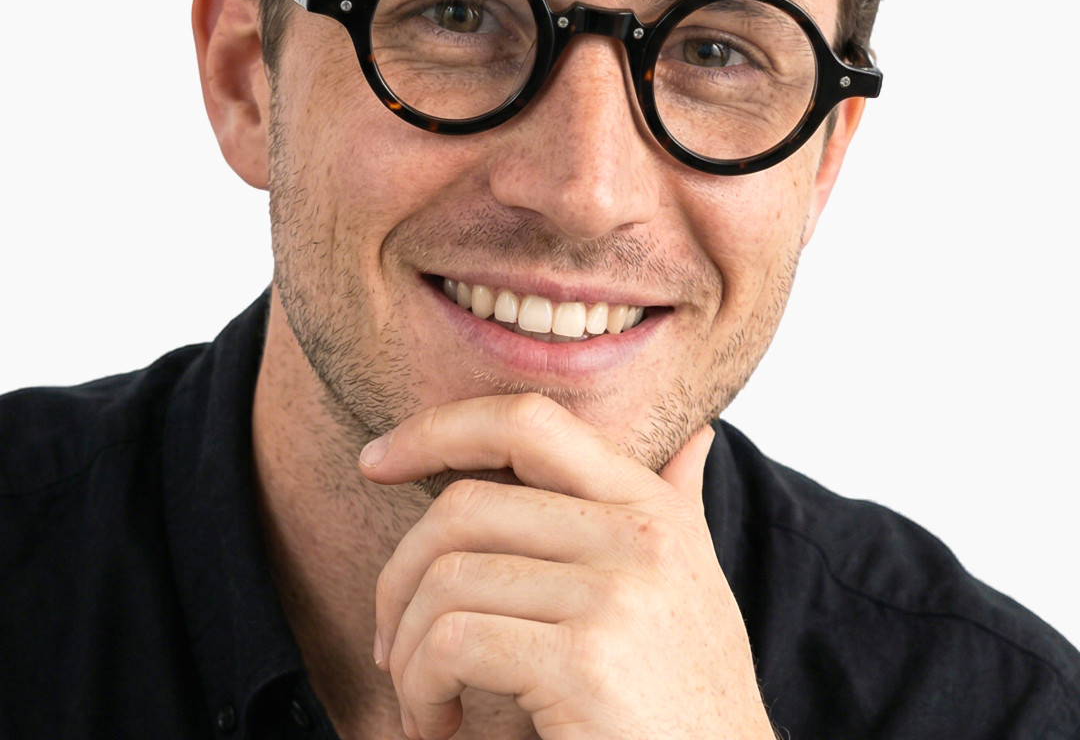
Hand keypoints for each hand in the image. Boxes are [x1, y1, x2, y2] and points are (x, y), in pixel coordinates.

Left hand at [358, 393, 773, 739]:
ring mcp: (616, 594)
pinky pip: (453, 644)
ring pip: (447, 578)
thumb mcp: (695, 584)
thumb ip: (680, 504)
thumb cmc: (691, 696)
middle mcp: (638, 534)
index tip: (377, 460)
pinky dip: (420, 687)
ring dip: (407, 651)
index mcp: (649, 504)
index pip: (526, 421)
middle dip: (400, 575)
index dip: (438, 427)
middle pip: (464, 507)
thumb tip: (694, 439)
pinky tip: (440, 724)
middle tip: (393, 641)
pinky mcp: (586, 663)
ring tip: (424, 700)